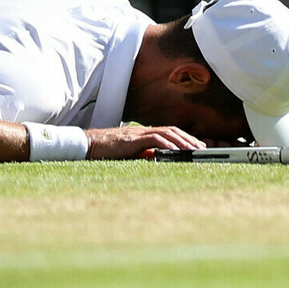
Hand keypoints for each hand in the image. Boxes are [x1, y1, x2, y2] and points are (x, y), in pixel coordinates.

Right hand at [85, 125, 205, 159]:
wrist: (87, 145)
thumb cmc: (106, 151)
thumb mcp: (130, 153)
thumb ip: (144, 153)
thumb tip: (157, 157)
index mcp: (143, 134)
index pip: (168, 132)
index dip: (184, 138)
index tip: (196, 146)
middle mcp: (143, 131)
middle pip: (172, 130)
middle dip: (188, 139)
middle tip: (201, 148)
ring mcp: (138, 133)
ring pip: (166, 132)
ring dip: (182, 141)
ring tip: (193, 149)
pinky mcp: (132, 139)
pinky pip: (153, 139)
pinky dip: (166, 144)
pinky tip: (175, 151)